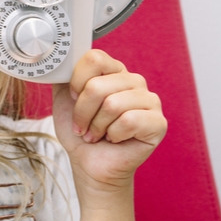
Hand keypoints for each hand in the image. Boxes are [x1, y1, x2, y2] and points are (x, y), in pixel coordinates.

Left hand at [53, 50, 166, 220]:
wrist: (89, 162)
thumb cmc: (79, 130)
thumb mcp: (63, 97)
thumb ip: (63, 74)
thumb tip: (61, 60)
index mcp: (113, 70)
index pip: (94, 58)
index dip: (77, 82)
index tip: (74, 99)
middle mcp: (134, 80)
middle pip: (98, 86)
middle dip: (83, 112)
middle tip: (84, 125)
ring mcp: (149, 100)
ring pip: (112, 104)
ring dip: (97, 125)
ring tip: (98, 133)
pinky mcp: (158, 122)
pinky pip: (129, 121)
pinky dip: (114, 134)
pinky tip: (115, 139)